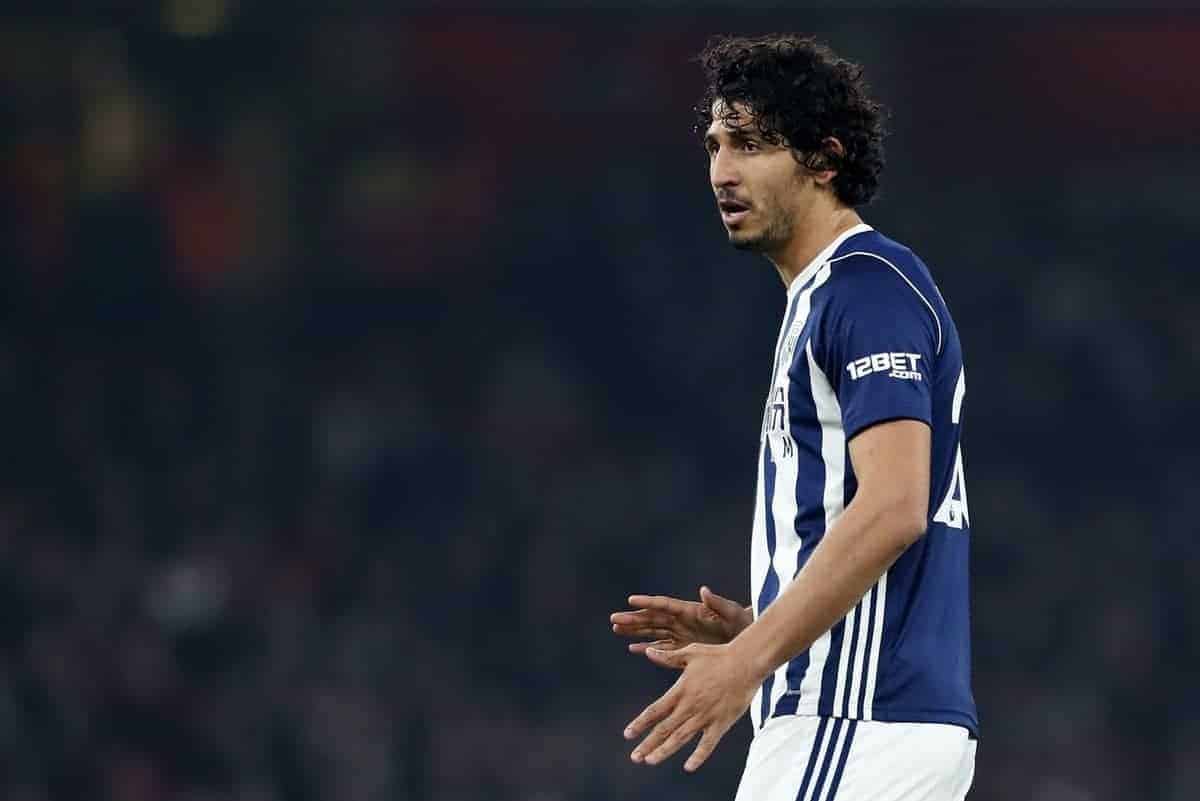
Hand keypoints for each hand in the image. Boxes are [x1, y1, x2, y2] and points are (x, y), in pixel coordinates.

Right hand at [610, 587, 751, 654]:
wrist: (750, 642)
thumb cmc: (743, 624)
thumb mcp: (733, 613)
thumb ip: (717, 603)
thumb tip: (704, 591)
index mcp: (691, 610)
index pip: (665, 605)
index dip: (648, 602)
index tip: (630, 600)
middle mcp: (683, 621)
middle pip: (653, 618)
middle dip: (634, 618)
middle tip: (614, 618)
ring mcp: (682, 634)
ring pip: (653, 631)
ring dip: (635, 631)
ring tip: (616, 629)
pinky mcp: (685, 648)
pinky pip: (662, 647)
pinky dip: (648, 647)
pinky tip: (633, 648)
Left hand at [623, 642, 759, 771]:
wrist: (746, 663)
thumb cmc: (718, 656)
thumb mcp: (690, 653)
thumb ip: (668, 657)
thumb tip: (649, 652)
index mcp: (680, 690)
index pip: (655, 711)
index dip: (640, 723)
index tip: (628, 734)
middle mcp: (689, 706)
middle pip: (664, 729)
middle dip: (648, 744)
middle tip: (634, 757)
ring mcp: (705, 716)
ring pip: (680, 738)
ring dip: (664, 751)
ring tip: (650, 761)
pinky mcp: (721, 723)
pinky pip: (708, 744)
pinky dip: (698, 756)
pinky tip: (688, 767)